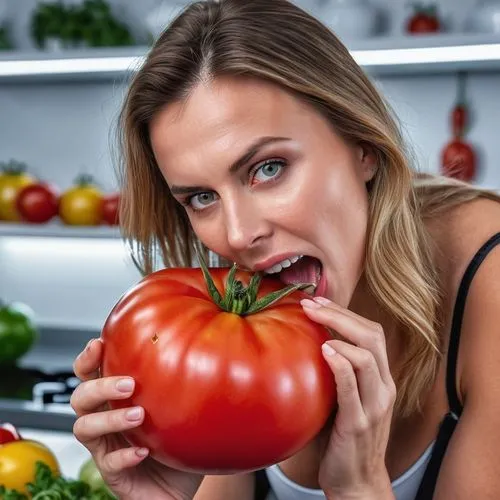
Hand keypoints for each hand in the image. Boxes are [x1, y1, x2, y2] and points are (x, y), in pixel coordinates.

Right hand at [71, 338, 202, 499]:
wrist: (181, 484)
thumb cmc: (176, 441)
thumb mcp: (178, 404)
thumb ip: (178, 379)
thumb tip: (195, 346)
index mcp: (115, 401)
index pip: (90, 375)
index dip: (87, 360)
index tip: (98, 344)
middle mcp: (105, 422)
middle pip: (81, 398)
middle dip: (99, 387)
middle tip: (128, 384)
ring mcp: (106, 448)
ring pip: (85, 429)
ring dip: (109, 419)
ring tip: (138, 415)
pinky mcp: (114, 475)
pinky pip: (108, 464)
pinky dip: (124, 456)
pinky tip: (143, 451)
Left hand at [301, 297, 395, 498]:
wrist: (357, 482)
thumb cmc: (344, 435)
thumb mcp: (346, 398)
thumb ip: (337, 372)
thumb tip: (305, 340)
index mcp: (381, 379)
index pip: (371, 332)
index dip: (346, 312)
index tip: (317, 300)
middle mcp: (383, 388)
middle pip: (372, 335)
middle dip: (340, 314)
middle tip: (310, 303)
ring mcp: (374, 406)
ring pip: (367, 355)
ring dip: (339, 331)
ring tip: (314, 320)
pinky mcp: (358, 423)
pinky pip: (353, 386)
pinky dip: (341, 363)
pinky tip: (324, 349)